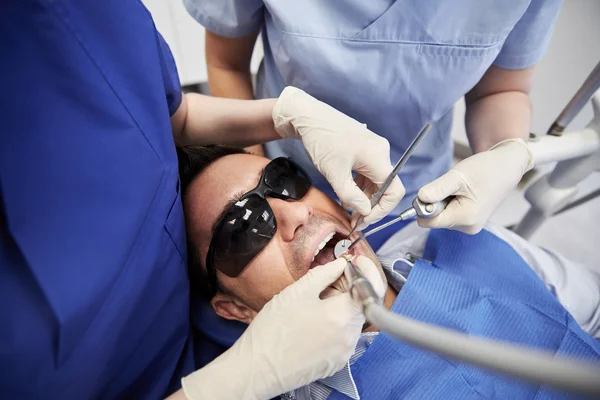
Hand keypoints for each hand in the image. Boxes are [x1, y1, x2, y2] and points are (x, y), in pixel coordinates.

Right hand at [181, 259, 365, 399]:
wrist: (258, 368)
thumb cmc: (274, 331)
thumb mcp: (297, 292)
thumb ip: (324, 274)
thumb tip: (341, 265)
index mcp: (343, 316)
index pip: (371, 287)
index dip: (366, 271)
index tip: (357, 262)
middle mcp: (349, 337)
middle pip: (359, 304)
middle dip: (347, 290)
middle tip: (326, 282)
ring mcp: (343, 353)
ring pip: (350, 321)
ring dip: (339, 309)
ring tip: (311, 307)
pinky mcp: (334, 363)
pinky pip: (341, 338)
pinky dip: (333, 326)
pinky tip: (310, 324)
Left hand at [272, 86, 404, 227]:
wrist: (308, 117)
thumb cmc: (321, 141)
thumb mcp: (335, 174)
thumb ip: (352, 196)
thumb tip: (365, 211)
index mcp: (378, 157)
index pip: (393, 191)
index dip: (382, 210)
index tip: (365, 220)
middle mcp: (381, 152)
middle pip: (385, 187)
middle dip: (370, 206)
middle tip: (355, 221)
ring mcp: (373, 149)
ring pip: (375, 181)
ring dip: (364, 198)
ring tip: (348, 211)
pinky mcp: (364, 149)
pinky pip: (367, 173)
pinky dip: (359, 186)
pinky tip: (346, 196)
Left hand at [417, 138, 532, 233]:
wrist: (506, 168)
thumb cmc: (485, 169)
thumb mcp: (457, 176)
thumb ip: (438, 189)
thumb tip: (420, 198)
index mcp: (465, 218)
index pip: (428, 222)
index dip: (423, 206)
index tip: (433, 191)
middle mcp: (468, 227)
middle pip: (434, 220)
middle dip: (436, 203)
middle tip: (452, 187)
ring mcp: (470, 226)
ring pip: (442, 217)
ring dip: (444, 202)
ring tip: (461, 190)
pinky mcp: (470, 222)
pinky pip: (450, 215)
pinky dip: (451, 203)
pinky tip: (464, 194)